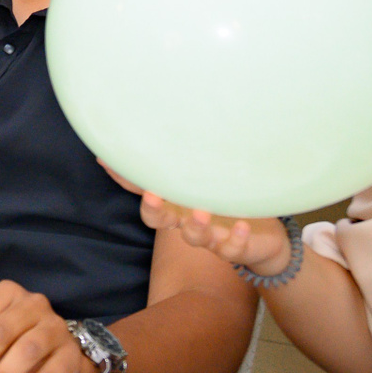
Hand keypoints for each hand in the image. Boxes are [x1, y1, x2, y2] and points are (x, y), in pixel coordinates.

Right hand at [103, 165, 291, 277]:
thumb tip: (171, 123)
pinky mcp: (233, 248)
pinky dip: (234, 239)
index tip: (108, 161)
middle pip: (157, 220)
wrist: (263, 238)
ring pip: (192, 238)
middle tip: (153, 195)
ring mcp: (208, 235)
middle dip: (152, 209)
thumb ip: (190, 158)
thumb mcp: (210, 176)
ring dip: (194, 227)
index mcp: (175, 201)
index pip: (142, 189)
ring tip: (202, 213)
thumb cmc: (229, 200)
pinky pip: (230, 249)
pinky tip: (241, 226)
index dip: (124, 178)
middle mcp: (185, 219)